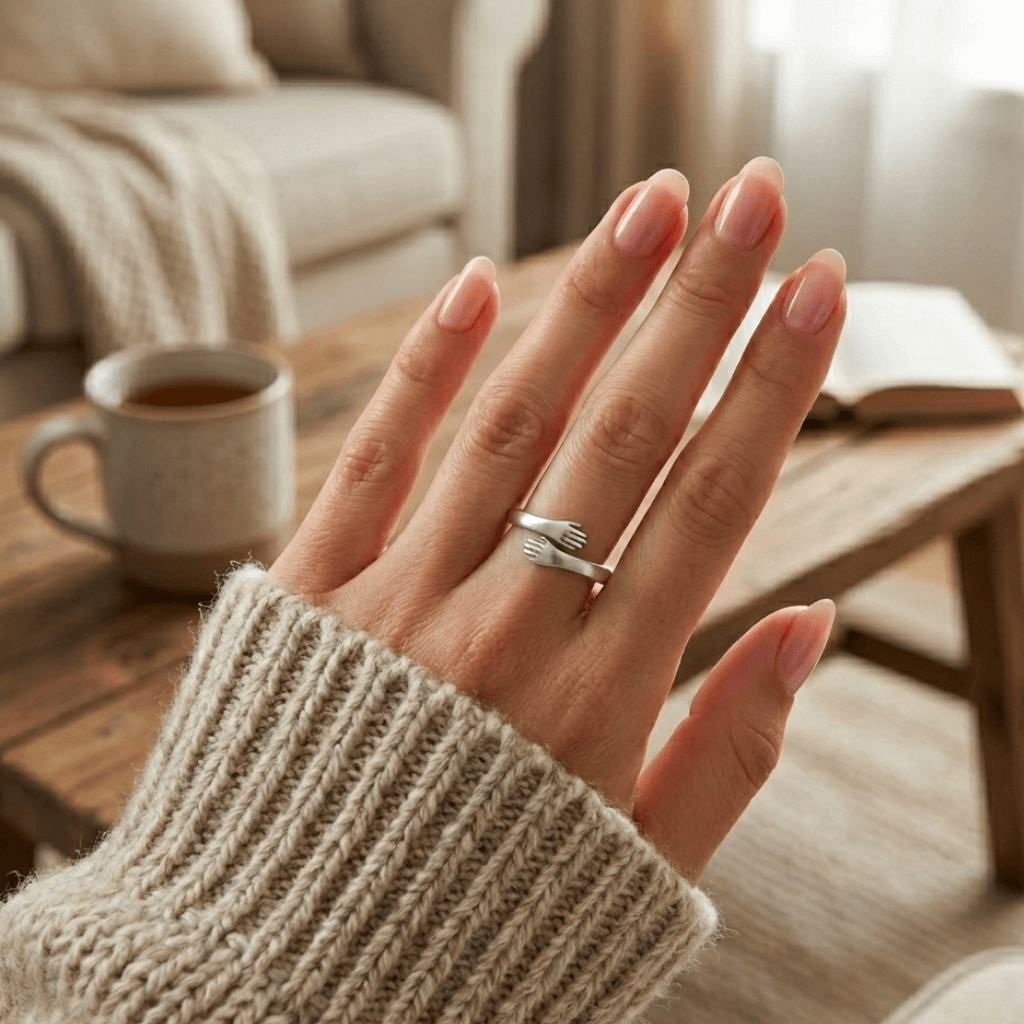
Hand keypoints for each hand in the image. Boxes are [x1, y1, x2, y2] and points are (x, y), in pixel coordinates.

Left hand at [270, 158, 845, 879]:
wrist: (286, 978)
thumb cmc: (483, 922)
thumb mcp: (641, 866)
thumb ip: (734, 745)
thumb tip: (810, 623)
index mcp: (602, 700)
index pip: (714, 501)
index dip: (776, 383)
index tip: (817, 287)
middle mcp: (505, 630)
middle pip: (623, 431)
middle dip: (699, 301)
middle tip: (749, 194)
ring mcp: (397, 603)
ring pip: (508, 420)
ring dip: (586, 302)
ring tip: (645, 205)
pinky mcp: (309, 595)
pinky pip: (371, 459)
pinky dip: (424, 369)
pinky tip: (476, 284)